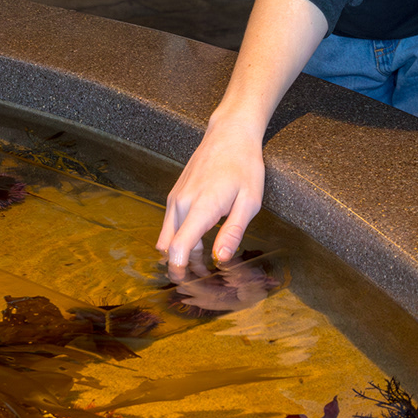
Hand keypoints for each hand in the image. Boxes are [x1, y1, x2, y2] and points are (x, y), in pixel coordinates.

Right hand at [157, 118, 264, 279]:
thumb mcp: (249, 201)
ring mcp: (175, 198)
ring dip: (181, 253)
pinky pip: (170, 225)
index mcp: (201, 206)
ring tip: (204, 262)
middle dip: (182, 267)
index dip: (180, 270)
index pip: (178, 247)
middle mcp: (181, 203)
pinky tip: (200, 242)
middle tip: (203, 279)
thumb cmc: (244, 165)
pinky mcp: (175, 195)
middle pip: (169, 248)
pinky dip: (180, 239)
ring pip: (167, 238)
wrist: (230, 133)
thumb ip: (233, 232)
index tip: (191, 284)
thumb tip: (221, 259)